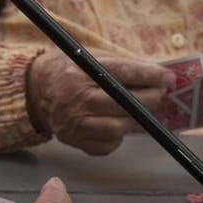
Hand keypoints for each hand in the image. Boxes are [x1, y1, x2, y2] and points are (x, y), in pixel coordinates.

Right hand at [25, 51, 173, 155]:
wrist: (36, 89)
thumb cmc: (70, 69)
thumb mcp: (91, 57)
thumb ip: (122, 65)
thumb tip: (159, 76)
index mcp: (80, 72)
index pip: (122, 74)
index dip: (149, 76)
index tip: (167, 77)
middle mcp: (75, 99)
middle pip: (123, 104)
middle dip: (149, 99)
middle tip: (158, 94)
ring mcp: (73, 123)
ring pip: (118, 128)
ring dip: (134, 120)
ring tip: (138, 110)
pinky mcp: (73, 140)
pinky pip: (106, 146)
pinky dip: (118, 137)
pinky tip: (117, 123)